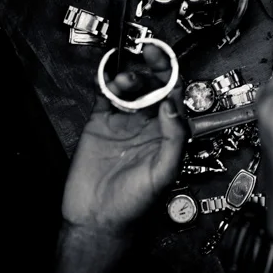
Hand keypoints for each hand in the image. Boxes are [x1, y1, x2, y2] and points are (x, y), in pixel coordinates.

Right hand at [62, 70, 186, 236]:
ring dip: (130, 78)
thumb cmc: (134, 205)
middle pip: (154, 86)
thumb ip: (174, 138)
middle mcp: (147, 126)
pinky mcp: (100, 124)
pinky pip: (105, 96)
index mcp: (166, 134)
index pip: (174, 97)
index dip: (172, 76)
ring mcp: (123, 123)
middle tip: (150, 53)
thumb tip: (172, 105)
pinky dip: (106, 83)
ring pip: (130, 88)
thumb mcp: (163, 173)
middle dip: (153, 68)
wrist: (97, 219)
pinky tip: (110, 79)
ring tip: (126, 83)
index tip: (167, 61)